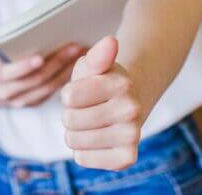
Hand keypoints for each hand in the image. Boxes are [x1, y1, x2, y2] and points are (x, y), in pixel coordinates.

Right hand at [0, 45, 82, 111]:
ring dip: (67, 71)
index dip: (26, 66)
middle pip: (38, 80)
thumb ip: (11, 47)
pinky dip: (65, 79)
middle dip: (57, 63)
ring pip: (48, 88)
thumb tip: (39, 30)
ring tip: (81, 55)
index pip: (14, 73)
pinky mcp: (33, 104)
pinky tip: (78, 68)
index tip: (40, 57)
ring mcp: (22, 102)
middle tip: (74, 47)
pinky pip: (51, 92)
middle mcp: (10, 93)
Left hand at [62, 36, 143, 170]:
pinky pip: (83, 159)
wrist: (127, 104)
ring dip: (74, 133)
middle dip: (71, 113)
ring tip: (90, 124)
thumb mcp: (95, 65)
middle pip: (70, 119)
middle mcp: (131, 110)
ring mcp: (132, 136)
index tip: (83, 91)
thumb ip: (97, 56)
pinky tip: (94, 140)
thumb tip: (110, 41)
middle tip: (86, 109)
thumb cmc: (101, 82)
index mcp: (121, 85)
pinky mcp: (126, 158)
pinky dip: (82, 152)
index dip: (69, 94)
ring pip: (74, 141)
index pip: (69, 96)